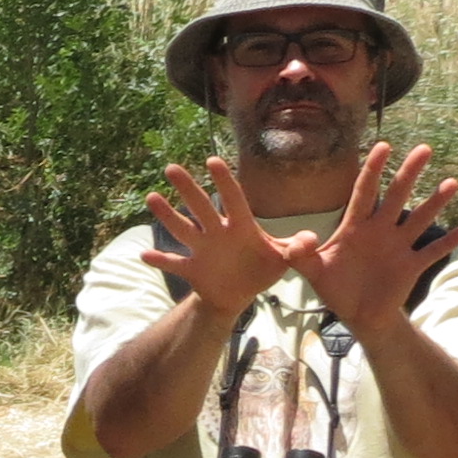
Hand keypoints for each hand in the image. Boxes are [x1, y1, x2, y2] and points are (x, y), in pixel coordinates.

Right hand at [134, 159, 295, 318]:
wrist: (238, 295)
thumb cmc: (261, 268)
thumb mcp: (283, 258)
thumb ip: (296, 247)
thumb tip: (312, 239)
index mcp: (242, 226)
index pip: (234, 200)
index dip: (224, 183)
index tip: (213, 162)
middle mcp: (218, 233)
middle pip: (201, 208)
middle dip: (188, 189)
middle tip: (172, 168)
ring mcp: (202, 250)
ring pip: (183, 229)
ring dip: (167, 215)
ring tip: (152, 198)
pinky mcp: (192, 269)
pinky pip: (175, 263)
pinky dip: (161, 260)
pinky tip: (144, 255)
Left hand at [280, 143, 457, 334]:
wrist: (359, 315)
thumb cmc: (336, 287)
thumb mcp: (313, 271)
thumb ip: (300, 255)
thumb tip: (296, 241)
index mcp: (356, 226)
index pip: (364, 191)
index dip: (373, 169)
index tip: (383, 145)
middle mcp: (381, 230)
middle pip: (397, 196)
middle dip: (409, 173)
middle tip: (424, 148)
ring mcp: (398, 247)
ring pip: (420, 219)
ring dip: (435, 202)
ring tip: (452, 183)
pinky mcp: (411, 267)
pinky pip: (432, 252)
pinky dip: (448, 242)